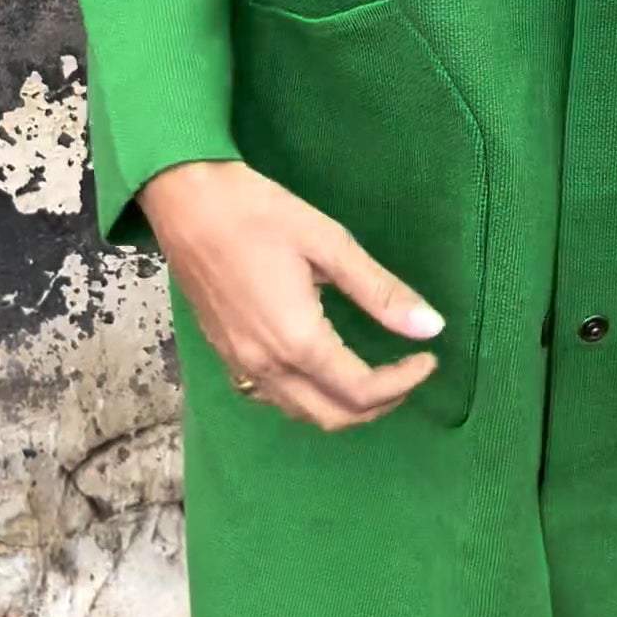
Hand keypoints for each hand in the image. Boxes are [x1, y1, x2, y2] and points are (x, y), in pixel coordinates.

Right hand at [137, 159, 441, 431]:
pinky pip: (272, 398)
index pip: (362, 390)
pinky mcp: (225, 355)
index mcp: (298, 340)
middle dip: (379, 404)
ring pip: (301, 413)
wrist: (186, 201)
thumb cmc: (258, 213)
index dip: (403, 383)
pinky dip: (308, 398)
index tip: (428, 357)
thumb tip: (431, 327)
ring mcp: (240, 364)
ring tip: (376, 373)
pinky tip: (323, 368)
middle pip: (332, 416)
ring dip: (344, 406)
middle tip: (407, 371)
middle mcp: (266, 365)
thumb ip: (380, 291)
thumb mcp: (329, 243)